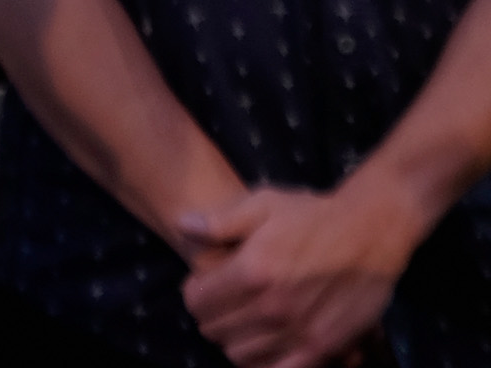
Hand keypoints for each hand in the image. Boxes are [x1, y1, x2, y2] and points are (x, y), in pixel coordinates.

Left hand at [177, 181, 423, 367]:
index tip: (203, 284)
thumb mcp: (262, 203)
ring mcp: (300, 330)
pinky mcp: (324, 346)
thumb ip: (218, 220)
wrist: (372, 231)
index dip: (193, 292)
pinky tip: (267, 341)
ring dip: (235, 340)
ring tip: (245, 320)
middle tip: (223, 303)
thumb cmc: (313, 214)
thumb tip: (181, 225)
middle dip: (212, 316)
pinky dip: (265, 361)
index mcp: (253, 270)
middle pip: (215, 330)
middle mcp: (273, 306)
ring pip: (241, 355)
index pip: (196, 301)